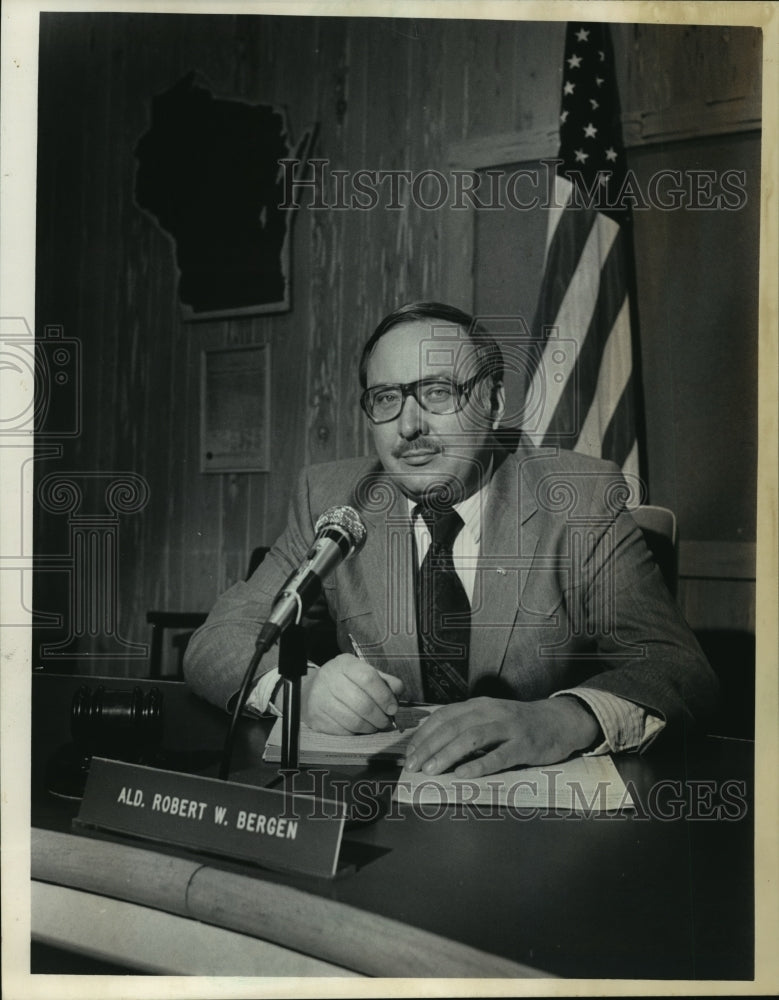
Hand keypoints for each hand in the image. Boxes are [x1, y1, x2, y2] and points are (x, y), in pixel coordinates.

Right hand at [301, 654, 404, 734]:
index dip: (384, 696)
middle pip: (362, 703)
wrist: (311, 690)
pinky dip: (355, 733)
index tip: (393, 708)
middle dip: (379, 717)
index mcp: (344, 664)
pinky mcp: (316, 718)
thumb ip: (383, 680)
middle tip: (386, 722)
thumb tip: (398, 691)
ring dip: (369, 727)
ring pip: (353, 721)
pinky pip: (343, 731)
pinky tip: (359, 728)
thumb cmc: (345, 681)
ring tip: (375, 726)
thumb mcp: (363, 672)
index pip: (368, 678)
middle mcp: (329, 678)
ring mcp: (320, 698)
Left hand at [403, 696, 600, 777]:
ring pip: (472, 738)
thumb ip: (465, 724)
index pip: (444, 716)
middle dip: (429, 747)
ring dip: (448, 754)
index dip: (424, 734)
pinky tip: (463, 775)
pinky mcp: (524, 744)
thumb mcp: (490, 716)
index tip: (409, 753)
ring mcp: (509, 727)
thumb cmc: (519, 723)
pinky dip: (479, 765)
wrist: (559, 721)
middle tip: (413, 765)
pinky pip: (499, 755)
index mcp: (479, 705)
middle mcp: (491, 712)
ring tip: (432, 770)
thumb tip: (431, 741)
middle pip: (453, 727)